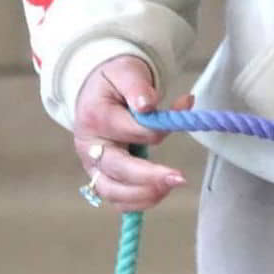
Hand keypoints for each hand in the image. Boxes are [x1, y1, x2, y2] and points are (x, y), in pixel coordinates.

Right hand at [73, 54, 195, 212]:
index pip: (130, 130)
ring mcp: (92, 166)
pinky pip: (116, 199)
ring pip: (113, 192)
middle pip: (117, 169)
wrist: (95, 92)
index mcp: (95, 117)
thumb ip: (137, 87)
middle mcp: (89, 147)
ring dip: (144, 194)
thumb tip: (147, 105)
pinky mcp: (101, 178)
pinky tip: (160, 192)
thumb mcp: (126, 72)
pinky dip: (137, 202)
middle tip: (179, 178)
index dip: (158, 127)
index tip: (183, 107)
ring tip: (172, 185)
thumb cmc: (114, 82)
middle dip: (149, 176)